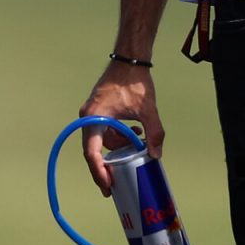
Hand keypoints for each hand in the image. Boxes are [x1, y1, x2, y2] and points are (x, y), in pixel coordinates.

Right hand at [76, 62, 161, 195]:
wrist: (130, 59)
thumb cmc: (134, 81)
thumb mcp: (147, 110)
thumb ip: (154, 133)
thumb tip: (156, 155)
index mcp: (94, 118)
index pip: (92, 152)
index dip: (98, 171)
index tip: (107, 185)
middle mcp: (88, 118)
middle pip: (92, 150)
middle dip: (105, 167)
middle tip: (113, 186)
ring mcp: (91, 114)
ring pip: (101, 141)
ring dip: (118, 147)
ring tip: (138, 142)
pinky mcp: (98, 111)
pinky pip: (104, 131)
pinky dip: (118, 136)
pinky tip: (135, 132)